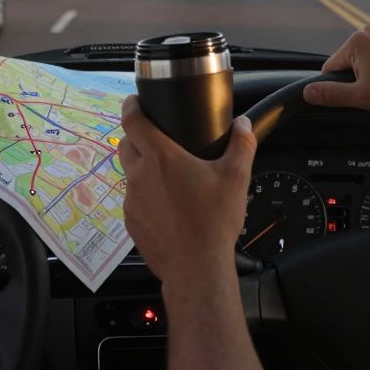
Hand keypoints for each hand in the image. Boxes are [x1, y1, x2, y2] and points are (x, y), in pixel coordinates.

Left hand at [117, 96, 255, 290]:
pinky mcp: (131, 222)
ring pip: (129, 173)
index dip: (131, 106)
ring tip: (167, 176)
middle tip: (156, 137)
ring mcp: (132, 201)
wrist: (196, 268)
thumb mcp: (236, 178)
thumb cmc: (215, 221)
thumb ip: (242, 145)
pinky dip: (145, 195)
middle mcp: (139, 176)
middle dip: (136, 136)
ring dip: (142, 168)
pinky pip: (134, 199)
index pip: (132, 120)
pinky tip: (166, 205)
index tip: (135, 101)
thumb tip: (243, 124)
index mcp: (161, 158)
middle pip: (126, 144)